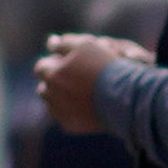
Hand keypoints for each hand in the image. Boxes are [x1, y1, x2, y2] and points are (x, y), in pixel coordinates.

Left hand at [34, 33, 151, 133]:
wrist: (126, 96)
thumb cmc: (106, 66)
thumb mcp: (86, 45)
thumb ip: (65, 43)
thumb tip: (51, 41)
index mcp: (52, 74)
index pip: (41, 67)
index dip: (53, 63)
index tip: (64, 63)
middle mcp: (52, 94)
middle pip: (44, 87)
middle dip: (53, 82)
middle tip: (71, 78)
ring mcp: (60, 112)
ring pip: (51, 103)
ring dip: (58, 97)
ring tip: (76, 92)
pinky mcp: (70, 125)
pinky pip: (63, 116)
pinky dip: (69, 110)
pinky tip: (82, 104)